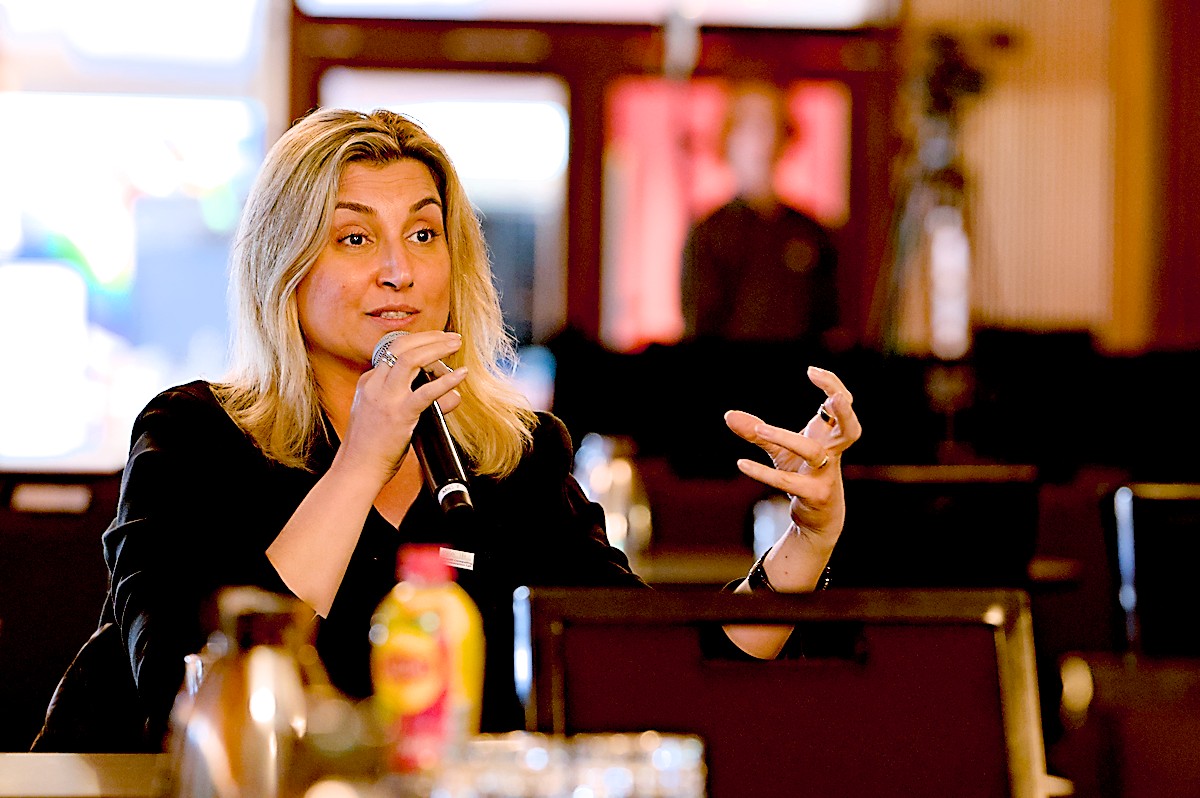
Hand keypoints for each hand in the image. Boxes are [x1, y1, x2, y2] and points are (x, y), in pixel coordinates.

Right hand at [340, 330, 467, 480]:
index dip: (420, 345)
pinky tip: (461, 375)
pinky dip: (447, 381)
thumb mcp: (388, 417)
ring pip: (411, 359)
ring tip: (456, 344)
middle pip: (401, 346)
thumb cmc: (372, 448)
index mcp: (369, 383)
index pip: (394, 352)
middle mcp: (375, 385)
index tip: (439, 346)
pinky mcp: (399, 414)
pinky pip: (427, 392)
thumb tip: (452, 398)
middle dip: (429, 337)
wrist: (356, 469)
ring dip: (437, 347)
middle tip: (451, 336)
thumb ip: (416, 403)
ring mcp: (386, 398)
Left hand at [724, 366, 860, 550]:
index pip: (841, 405)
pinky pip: (789, 481)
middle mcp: (833, 452)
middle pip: (850, 429)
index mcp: (830, 436)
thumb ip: (757, 432)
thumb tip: (728, 416)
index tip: (812, 371)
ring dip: (785, 438)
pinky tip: (741, 463)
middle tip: (832, 397)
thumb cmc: (804, 474)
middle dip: (845, 411)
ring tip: (759, 430)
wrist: (819, 518)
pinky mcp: (814, 495)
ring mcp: (826, 475)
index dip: (833, 386)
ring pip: (812, 452)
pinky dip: (764, 473)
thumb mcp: (781, 451)